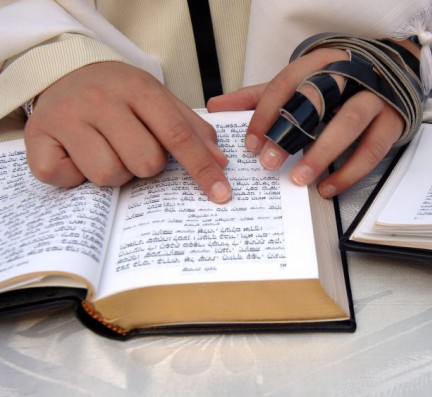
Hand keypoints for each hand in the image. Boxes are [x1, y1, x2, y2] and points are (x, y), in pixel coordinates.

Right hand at [24, 62, 231, 202]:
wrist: (63, 74)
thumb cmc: (119, 95)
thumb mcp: (157, 99)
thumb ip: (190, 128)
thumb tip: (220, 161)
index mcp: (138, 89)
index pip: (178, 136)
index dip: (202, 169)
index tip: (222, 194)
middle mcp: (101, 100)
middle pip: (145, 163)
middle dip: (146, 166)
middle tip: (131, 147)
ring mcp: (67, 117)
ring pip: (108, 175)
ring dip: (113, 173)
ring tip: (104, 150)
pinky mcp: (38, 138)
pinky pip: (66, 179)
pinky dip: (75, 177)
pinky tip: (76, 155)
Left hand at [207, 48, 404, 197]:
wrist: (389, 78)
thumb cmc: (335, 86)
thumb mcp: (296, 87)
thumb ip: (259, 97)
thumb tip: (217, 106)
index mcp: (320, 62)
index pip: (287, 83)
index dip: (266, 113)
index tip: (250, 143)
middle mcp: (349, 75)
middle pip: (318, 99)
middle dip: (291, 132)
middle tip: (268, 163)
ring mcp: (374, 97)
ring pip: (349, 123)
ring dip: (322, 153)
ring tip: (298, 179)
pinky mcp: (392, 122)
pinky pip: (371, 150)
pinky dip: (349, 173)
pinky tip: (327, 187)